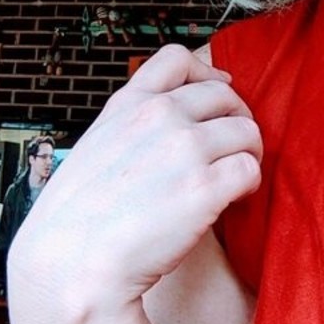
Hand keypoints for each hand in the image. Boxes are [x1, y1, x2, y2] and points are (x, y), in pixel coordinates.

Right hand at [9, 44, 261, 309]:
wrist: (71, 264)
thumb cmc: (78, 220)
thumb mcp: (94, 149)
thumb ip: (130, 127)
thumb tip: (170, 123)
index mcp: (127, 105)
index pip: (177, 59)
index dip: (209, 74)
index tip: (221, 90)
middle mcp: (159, 117)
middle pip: (226, 96)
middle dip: (237, 121)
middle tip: (234, 150)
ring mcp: (185, 148)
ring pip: (247, 132)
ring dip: (248, 154)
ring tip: (234, 180)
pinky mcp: (206, 186)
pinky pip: (251, 169)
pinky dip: (249, 186)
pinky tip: (232, 202)